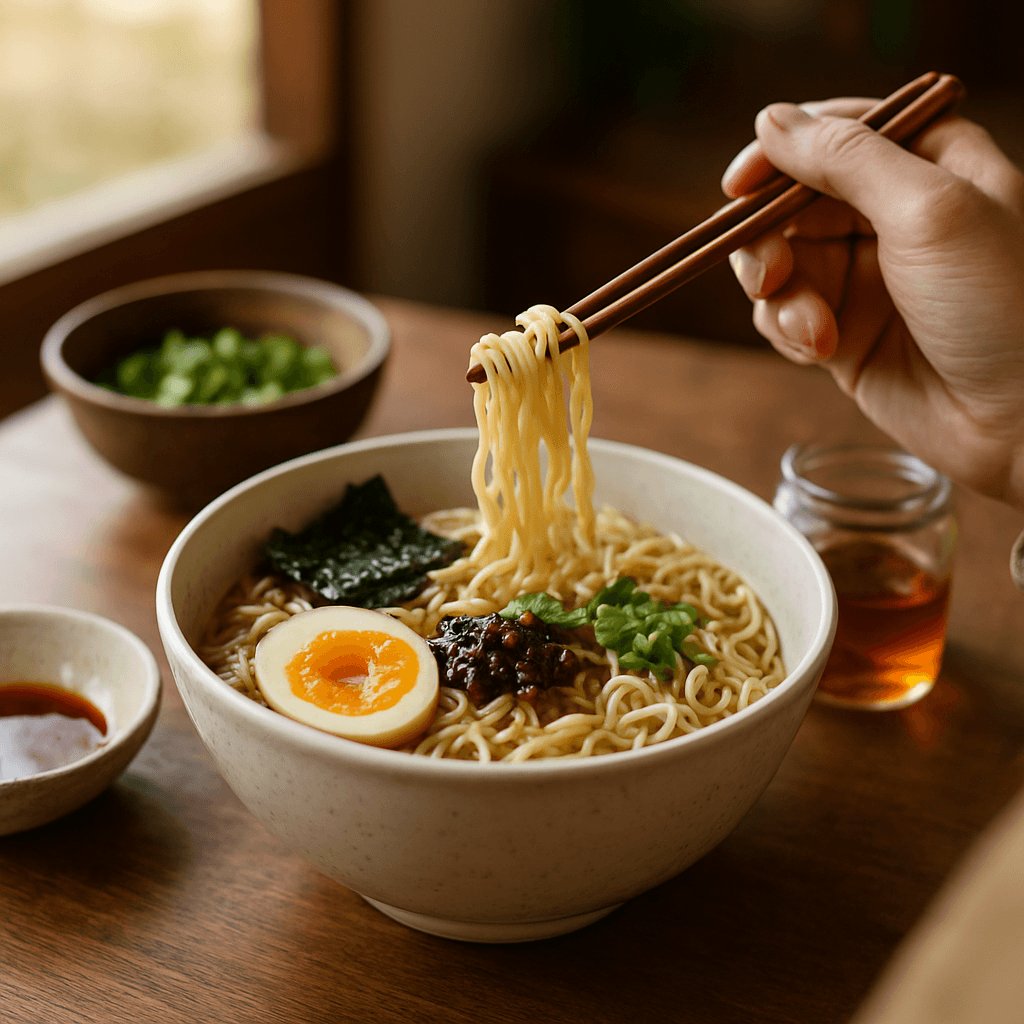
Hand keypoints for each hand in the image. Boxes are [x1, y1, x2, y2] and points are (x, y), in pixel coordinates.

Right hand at [722, 99, 1023, 511]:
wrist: (1017, 422)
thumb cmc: (1002, 308)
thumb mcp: (928, 210)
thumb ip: (847, 158)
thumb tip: (771, 121)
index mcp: (928, 164)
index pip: (836, 134)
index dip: (781, 154)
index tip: (739, 185)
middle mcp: (889, 216)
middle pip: (791, 201)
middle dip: (768, 239)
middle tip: (770, 276)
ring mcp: (862, 278)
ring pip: (777, 263)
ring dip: (778, 297)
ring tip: (813, 331)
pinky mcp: (840, 334)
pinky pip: (782, 316)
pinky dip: (785, 331)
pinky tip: (818, 351)